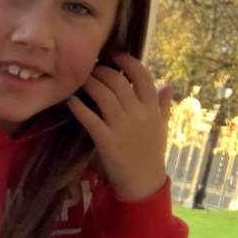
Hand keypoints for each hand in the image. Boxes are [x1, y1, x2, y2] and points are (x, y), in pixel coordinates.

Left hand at [67, 51, 173, 201]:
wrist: (143, 182)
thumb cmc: (151, 153)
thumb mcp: (161, 127)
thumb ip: (163, 106)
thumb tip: (168, 86)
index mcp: (152, 108)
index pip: (142, 75)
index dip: (127, 61)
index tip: (115, 55)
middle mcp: (138, 113)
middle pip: (117, 81)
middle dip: (101, 70)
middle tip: (91, 68)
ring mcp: (122, 126)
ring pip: (103, 94)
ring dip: (89, 83)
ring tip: (80, 80)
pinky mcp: (106, 140)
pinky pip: (90, 118)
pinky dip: (78, 107)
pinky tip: (70, 101)